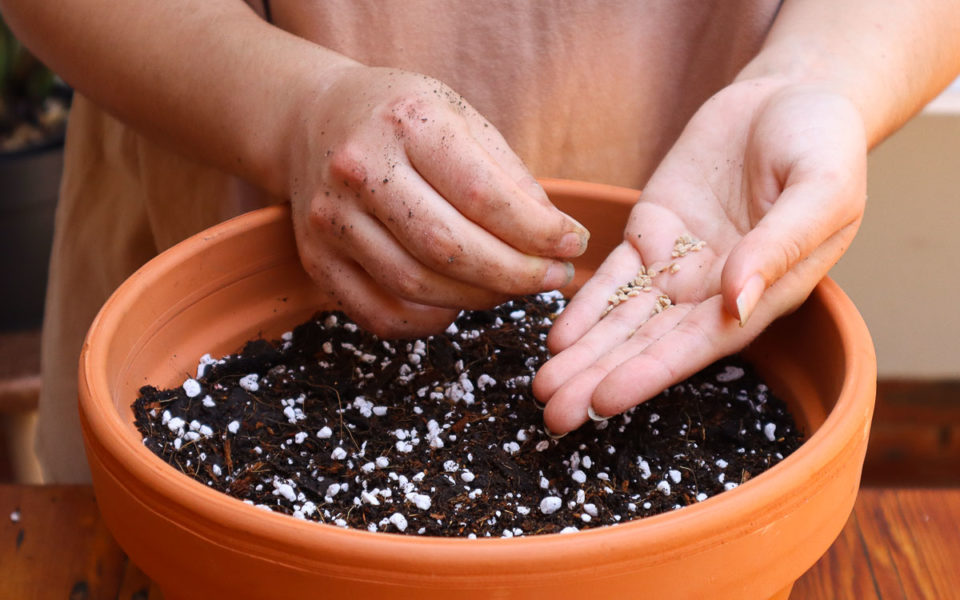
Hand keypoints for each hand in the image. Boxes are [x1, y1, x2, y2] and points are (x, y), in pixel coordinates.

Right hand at [287, 66, 587, 337]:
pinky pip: (381, 315)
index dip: (538, 233)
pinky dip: (430, 321)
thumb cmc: (403, 120)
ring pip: (417, 285)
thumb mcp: (461, 118)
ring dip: (480, 298)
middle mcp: (359, 169)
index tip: (574, 246)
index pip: (482, 195)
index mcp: (406, 122)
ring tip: (511, 287)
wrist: (313, 119)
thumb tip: (558, 240)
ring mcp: (331, 219)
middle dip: (515, 274)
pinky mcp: (317, 261)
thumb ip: (509, 177)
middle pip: (449, 248)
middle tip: (553, 279)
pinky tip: (458, 303)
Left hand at [534, 79, 866, 433]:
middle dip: (600, 379)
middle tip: (553, 416)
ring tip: (542, 387)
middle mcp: (714, 290)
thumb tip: (737, 303)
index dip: (648, 374)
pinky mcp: (652, 230)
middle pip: (648, 343)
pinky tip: (556, 335)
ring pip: (622, 317)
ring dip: (584, 353)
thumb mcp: (821, 188)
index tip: (603, 402)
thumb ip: (781, 246)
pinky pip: (613, 274)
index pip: (697, 346)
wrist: (791, 93)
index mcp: (762, 293)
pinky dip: (586, 304)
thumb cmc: (822, 142)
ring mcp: (680, 262)